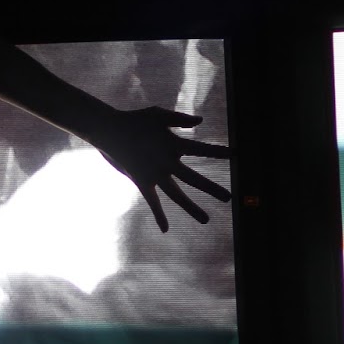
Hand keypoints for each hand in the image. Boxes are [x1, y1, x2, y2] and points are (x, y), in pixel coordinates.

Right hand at [93, 107, 231, 231]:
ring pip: (176, 196)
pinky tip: (165, 230)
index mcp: (173, 145)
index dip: (218, 152)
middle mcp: (166, 163)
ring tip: (206, 220)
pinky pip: (153, 202)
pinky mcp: (142, 182)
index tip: (234, 154)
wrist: (109, 130)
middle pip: (194, 178)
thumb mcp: (158, 114)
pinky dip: (159, 215)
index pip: (201, 149)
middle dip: (211, 188)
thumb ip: (179, 119)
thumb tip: (200, 121)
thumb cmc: (136, 120)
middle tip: (229, 198)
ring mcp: (154, 175)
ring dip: (191, 208)